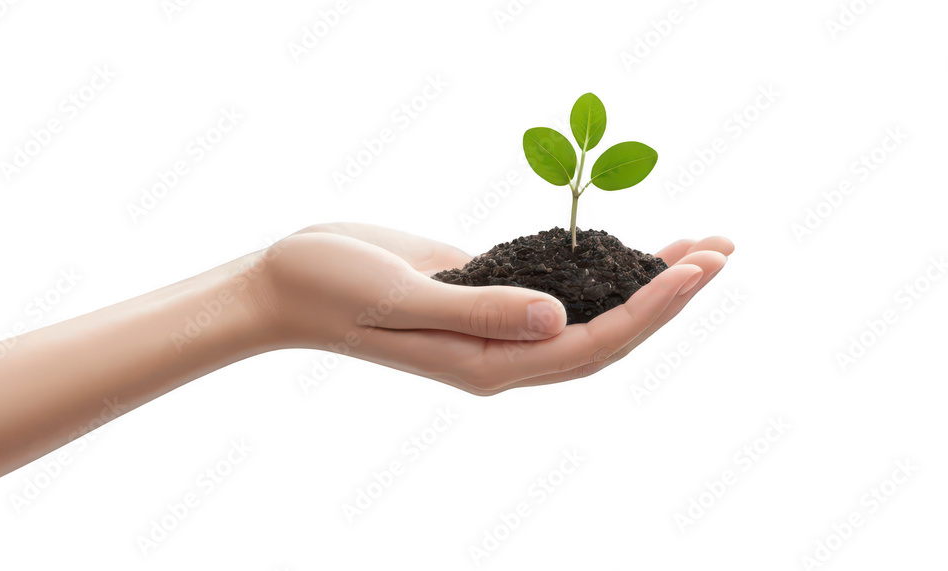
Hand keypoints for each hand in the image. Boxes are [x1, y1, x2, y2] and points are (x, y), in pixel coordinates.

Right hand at [253, 222, 732, 394]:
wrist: (288, 282)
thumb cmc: (334, 291)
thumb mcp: (404, 300)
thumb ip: (483, 312)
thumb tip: (561, 320)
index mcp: (489, 365)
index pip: (591, 345)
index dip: (649, 310)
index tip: (695, 269)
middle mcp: (503, 352)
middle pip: (606, 334)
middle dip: (667, 297)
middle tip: (723, 253)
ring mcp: (496, 323)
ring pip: (588, 311)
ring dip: (643, 281)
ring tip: (699, 248)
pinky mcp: (485, 290)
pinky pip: (555, 285)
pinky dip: (598, 267)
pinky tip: (627, 247)